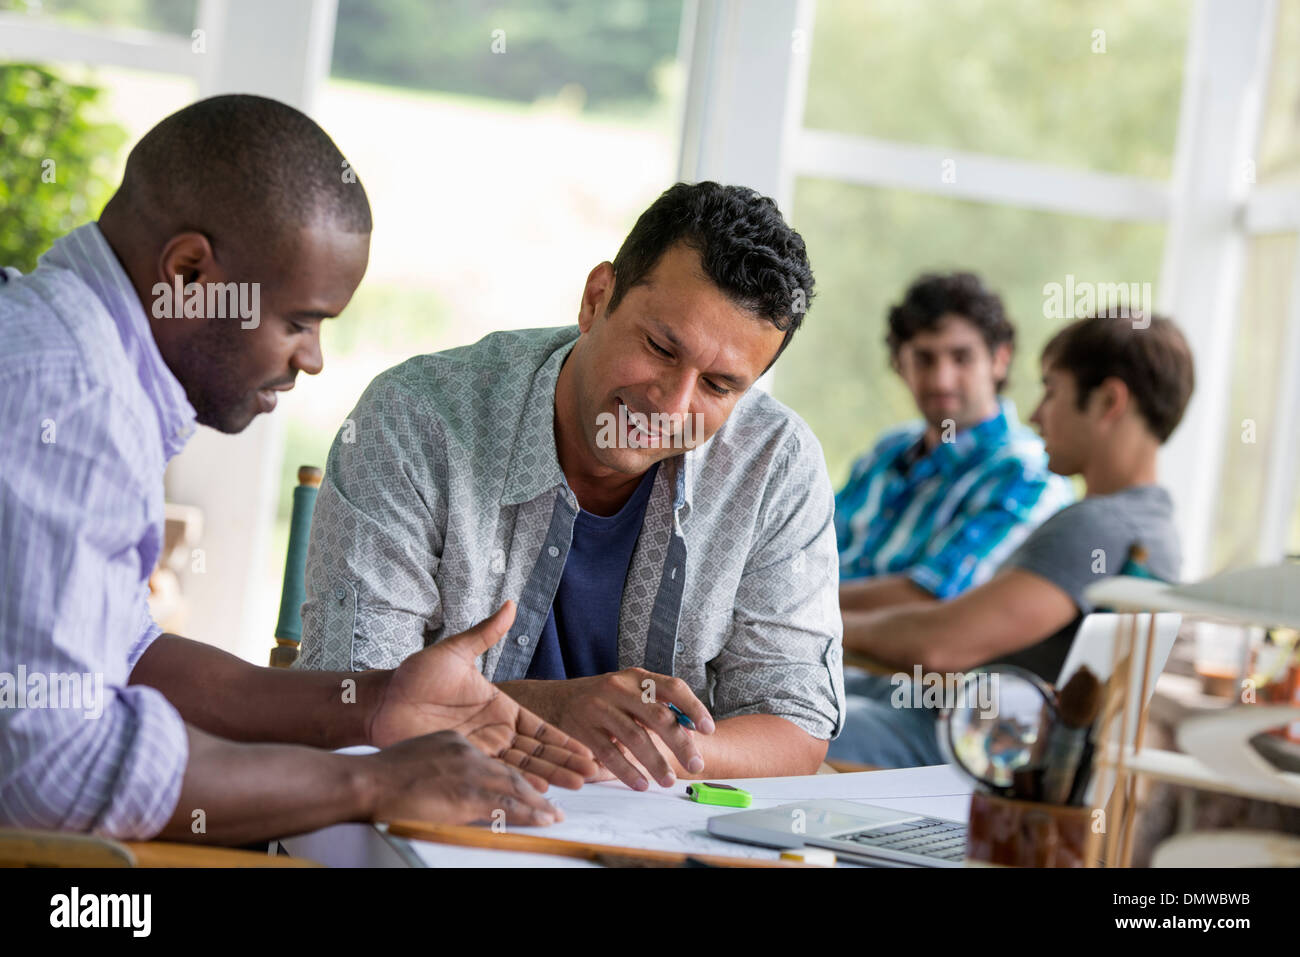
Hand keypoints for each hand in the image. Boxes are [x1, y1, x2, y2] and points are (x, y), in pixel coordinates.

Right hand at [367, 730, 561, 826]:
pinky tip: (544, 818)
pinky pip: (505, 804)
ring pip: (515, 786)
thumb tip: (451, 781)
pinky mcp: (466, 793)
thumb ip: (442, 763)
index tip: (536, 781)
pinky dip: (528, 812)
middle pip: (513, 768)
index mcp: (456, 741)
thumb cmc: (384, 773)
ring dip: (540, 802)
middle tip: (562, 793)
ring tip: (557, 814)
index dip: (519, 769)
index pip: (496, 756)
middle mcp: (468, 751)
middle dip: (542, 781)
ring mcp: (468, 772)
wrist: (366, 781)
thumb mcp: (421, 753)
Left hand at [368, 601, 597, 790]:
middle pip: (538, 750)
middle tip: (592, 772)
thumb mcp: (455, 651)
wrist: (383, 702)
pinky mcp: (462, 761)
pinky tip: (535, 789)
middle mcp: (495, 730)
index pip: (540, 726)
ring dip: (549, 774)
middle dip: (566, 761)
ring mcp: (480, 748)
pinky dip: (516, 781)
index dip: (563, 739)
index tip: (587, 749)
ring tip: (575, 785)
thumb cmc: (415, 676)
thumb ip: (485, 633)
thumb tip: (510, 605)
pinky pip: (494, 773)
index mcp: (499, 706)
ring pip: (522, 765)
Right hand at [535, 668, 715, 790]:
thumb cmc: (601, 700)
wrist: (552, 701)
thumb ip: (655, 707)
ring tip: (669, 780)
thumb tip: (689, 733)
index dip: (693, 708)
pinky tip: (641, 784)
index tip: (708, 729)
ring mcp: (599, 708)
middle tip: (696, 764)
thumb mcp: (628, 692)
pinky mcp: (583, 729)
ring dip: (656, 762)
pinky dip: (628, 771)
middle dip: (680, 743)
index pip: (673, 687)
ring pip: (635, 737)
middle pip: (657, 716)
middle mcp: (618, 688)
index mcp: (636, 677)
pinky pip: (610, 754)